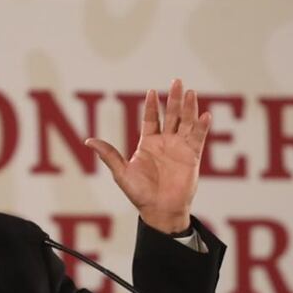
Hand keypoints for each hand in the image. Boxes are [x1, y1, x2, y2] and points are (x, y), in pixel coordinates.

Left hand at [86, 79, 210, 233]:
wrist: (160, 211)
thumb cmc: (140, 194)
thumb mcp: (121, 173)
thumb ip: (109, 155)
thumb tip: (88, 140)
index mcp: (148, 144)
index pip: (151, 119)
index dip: (152, 105)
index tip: (152, 91)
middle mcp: (166, 143)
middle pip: (171, 115)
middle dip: (174, 99)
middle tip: (177, 81)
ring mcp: (180, 148)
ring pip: (186, 122)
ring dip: (189, 108)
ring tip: (191, 92)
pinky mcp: (192, 157)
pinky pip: (198, 138)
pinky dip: (202, 126)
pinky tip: (205, 114)